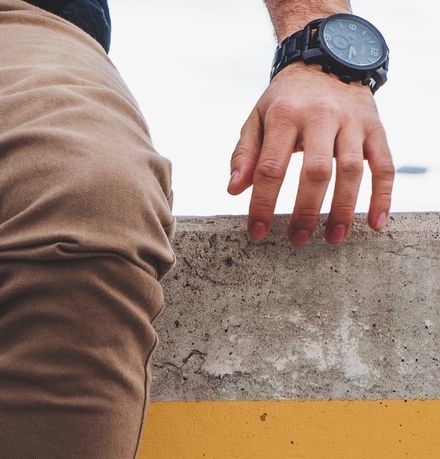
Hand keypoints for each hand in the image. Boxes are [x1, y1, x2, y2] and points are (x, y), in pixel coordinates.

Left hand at [228, 62, 393, 245]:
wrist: (327, 58)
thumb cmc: (285, 101)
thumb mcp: (257, 119)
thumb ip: (245, 154)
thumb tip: (234, 189)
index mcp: (286, 116)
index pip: (271, 168)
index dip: (263, 204)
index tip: (257, 232)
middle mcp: (322, 116)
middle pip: (315, 171)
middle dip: (306, 210)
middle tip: (297, 239)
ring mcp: (352, 122)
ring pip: (351, 170)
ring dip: (343, 208)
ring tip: (333, 238)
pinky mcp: (375, 127)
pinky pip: (384, 164)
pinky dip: (383, 195)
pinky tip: (376, 223)